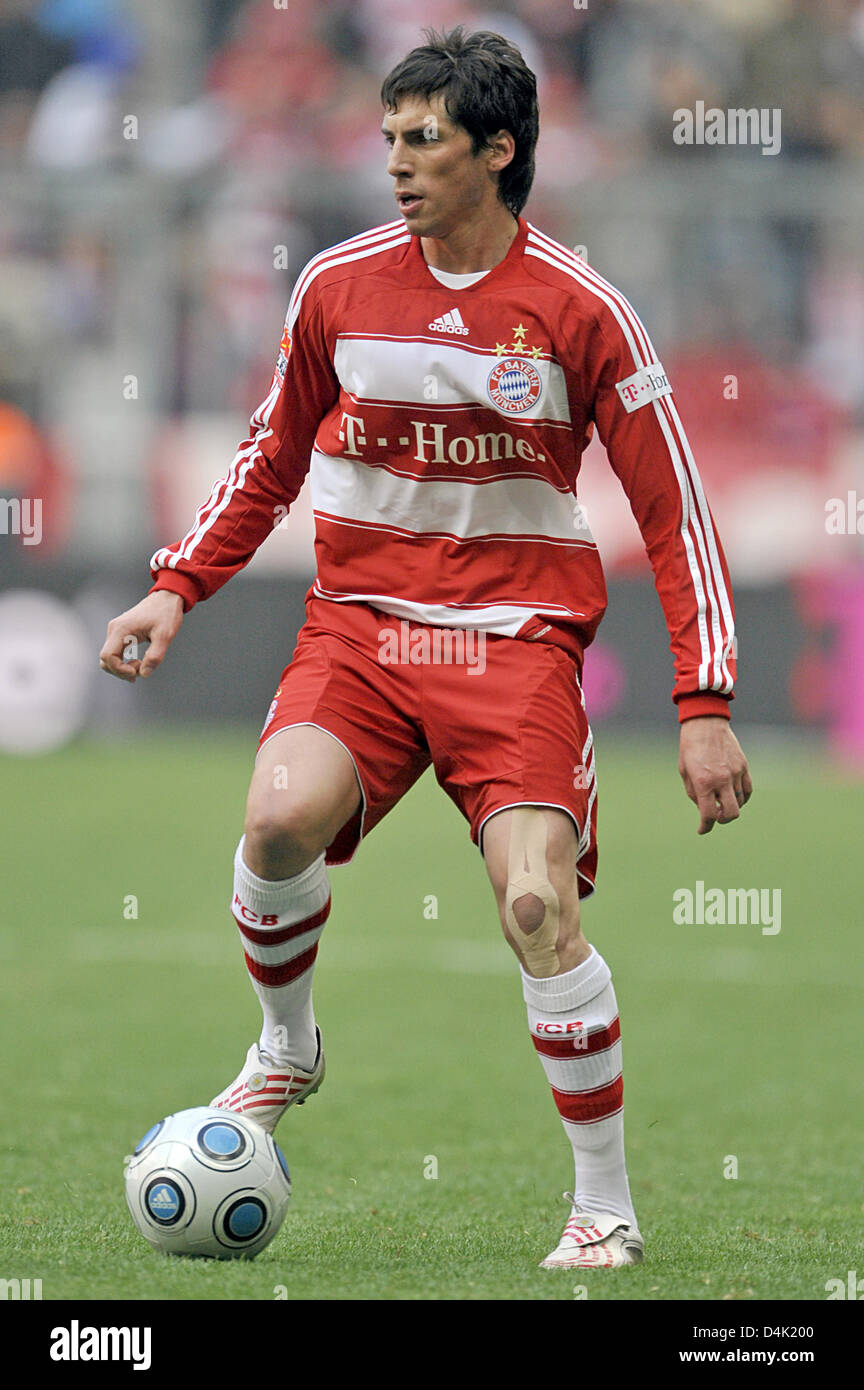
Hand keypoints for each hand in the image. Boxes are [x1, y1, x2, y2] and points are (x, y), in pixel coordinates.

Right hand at [99, 590, 183, 682]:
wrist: (167, 597)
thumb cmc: (166, 613)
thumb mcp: (165, 636)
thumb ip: (155, 656)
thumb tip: (144, 674)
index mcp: (121, 629)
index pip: (108, 657)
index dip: (120, 670)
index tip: (137, 672)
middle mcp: (114, 629)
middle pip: (105, 659)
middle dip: (120, 671)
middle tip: (140, 672)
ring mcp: (116, 631)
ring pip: (109, 657)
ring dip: (122, 667)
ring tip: (141, 667)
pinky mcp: (121, 633)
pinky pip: (115, 652)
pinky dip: (124, 661)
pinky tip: (138, 663)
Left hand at [678, 716, 751, 833]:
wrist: (705, 723)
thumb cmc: (690, 747)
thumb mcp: (684, 771)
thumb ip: (694, 793)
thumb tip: (704, 809)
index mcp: (703, 782)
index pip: (708, 814)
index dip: (705, 826)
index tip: (702, 829)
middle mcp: (722, 779)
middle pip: (731, 814)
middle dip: (722, 820)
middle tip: (715, 817)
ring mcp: (735, 773)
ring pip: (740, 802)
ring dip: (731, 807)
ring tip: (721, 800)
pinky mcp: (743, 766)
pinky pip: (748, 790)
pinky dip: (742, 797)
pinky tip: (733, 795)